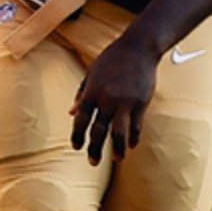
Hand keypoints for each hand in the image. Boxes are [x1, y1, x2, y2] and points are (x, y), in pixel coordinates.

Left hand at [71, 34, 159, 164]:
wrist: (138, 47)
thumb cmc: (112, 58)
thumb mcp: (91, 72)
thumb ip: (81, 92)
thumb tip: (71, 112)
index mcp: (92, 92)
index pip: (80, 119)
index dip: (77, 135)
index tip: (77, 147)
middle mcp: (107, 100)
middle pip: (98, 131)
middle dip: (95, 149)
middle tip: (93, 162)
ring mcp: (125, 103)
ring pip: (119, 133)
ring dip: (117, 149)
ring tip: (116, 160)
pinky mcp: (141, 103)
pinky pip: (136, 126)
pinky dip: (133, 137)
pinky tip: (131, 145)